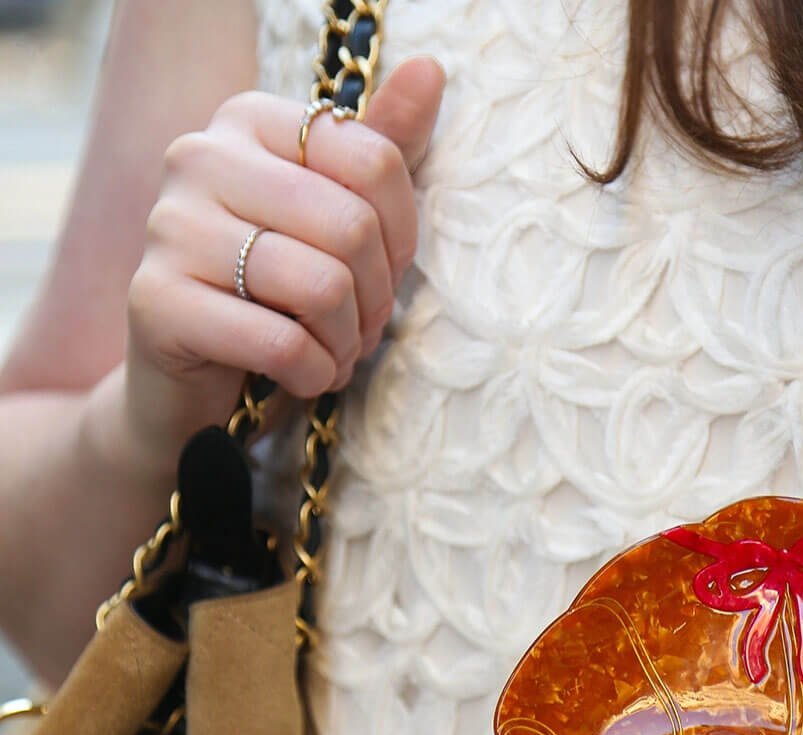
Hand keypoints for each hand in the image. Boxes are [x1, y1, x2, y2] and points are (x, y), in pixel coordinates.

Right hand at [112, 56, 444, 480]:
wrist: (192, 380)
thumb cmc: (278, 296)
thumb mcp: (336, 220)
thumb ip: (382, 149)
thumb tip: (431, 71)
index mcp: (249, 122)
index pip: (375, 161)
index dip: (403, 238)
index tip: (385, 274)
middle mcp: (199, 158)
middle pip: (353, 227)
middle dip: (376, 300)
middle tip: (363, 330)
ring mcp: (169, 227)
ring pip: (321, 287)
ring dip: (347, 344)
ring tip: (334, 355)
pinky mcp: (156, 302)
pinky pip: (282, 343)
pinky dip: (314, 374)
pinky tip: (305, 377)